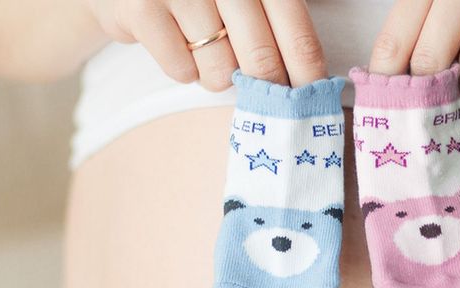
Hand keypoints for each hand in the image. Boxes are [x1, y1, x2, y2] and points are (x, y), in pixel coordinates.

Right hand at [85, 0, 326, 89]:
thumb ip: (281, 23)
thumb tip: (317, 81)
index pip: (298, 36)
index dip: (308, 78)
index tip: (313, 105)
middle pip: (262, 60)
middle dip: (265, 89)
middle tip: (264, 99)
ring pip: (219, 71)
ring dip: (217, 76)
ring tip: (208, 53)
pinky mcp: (142, 9)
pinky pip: (181, 69)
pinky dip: (183, 69)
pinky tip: (179, 46)